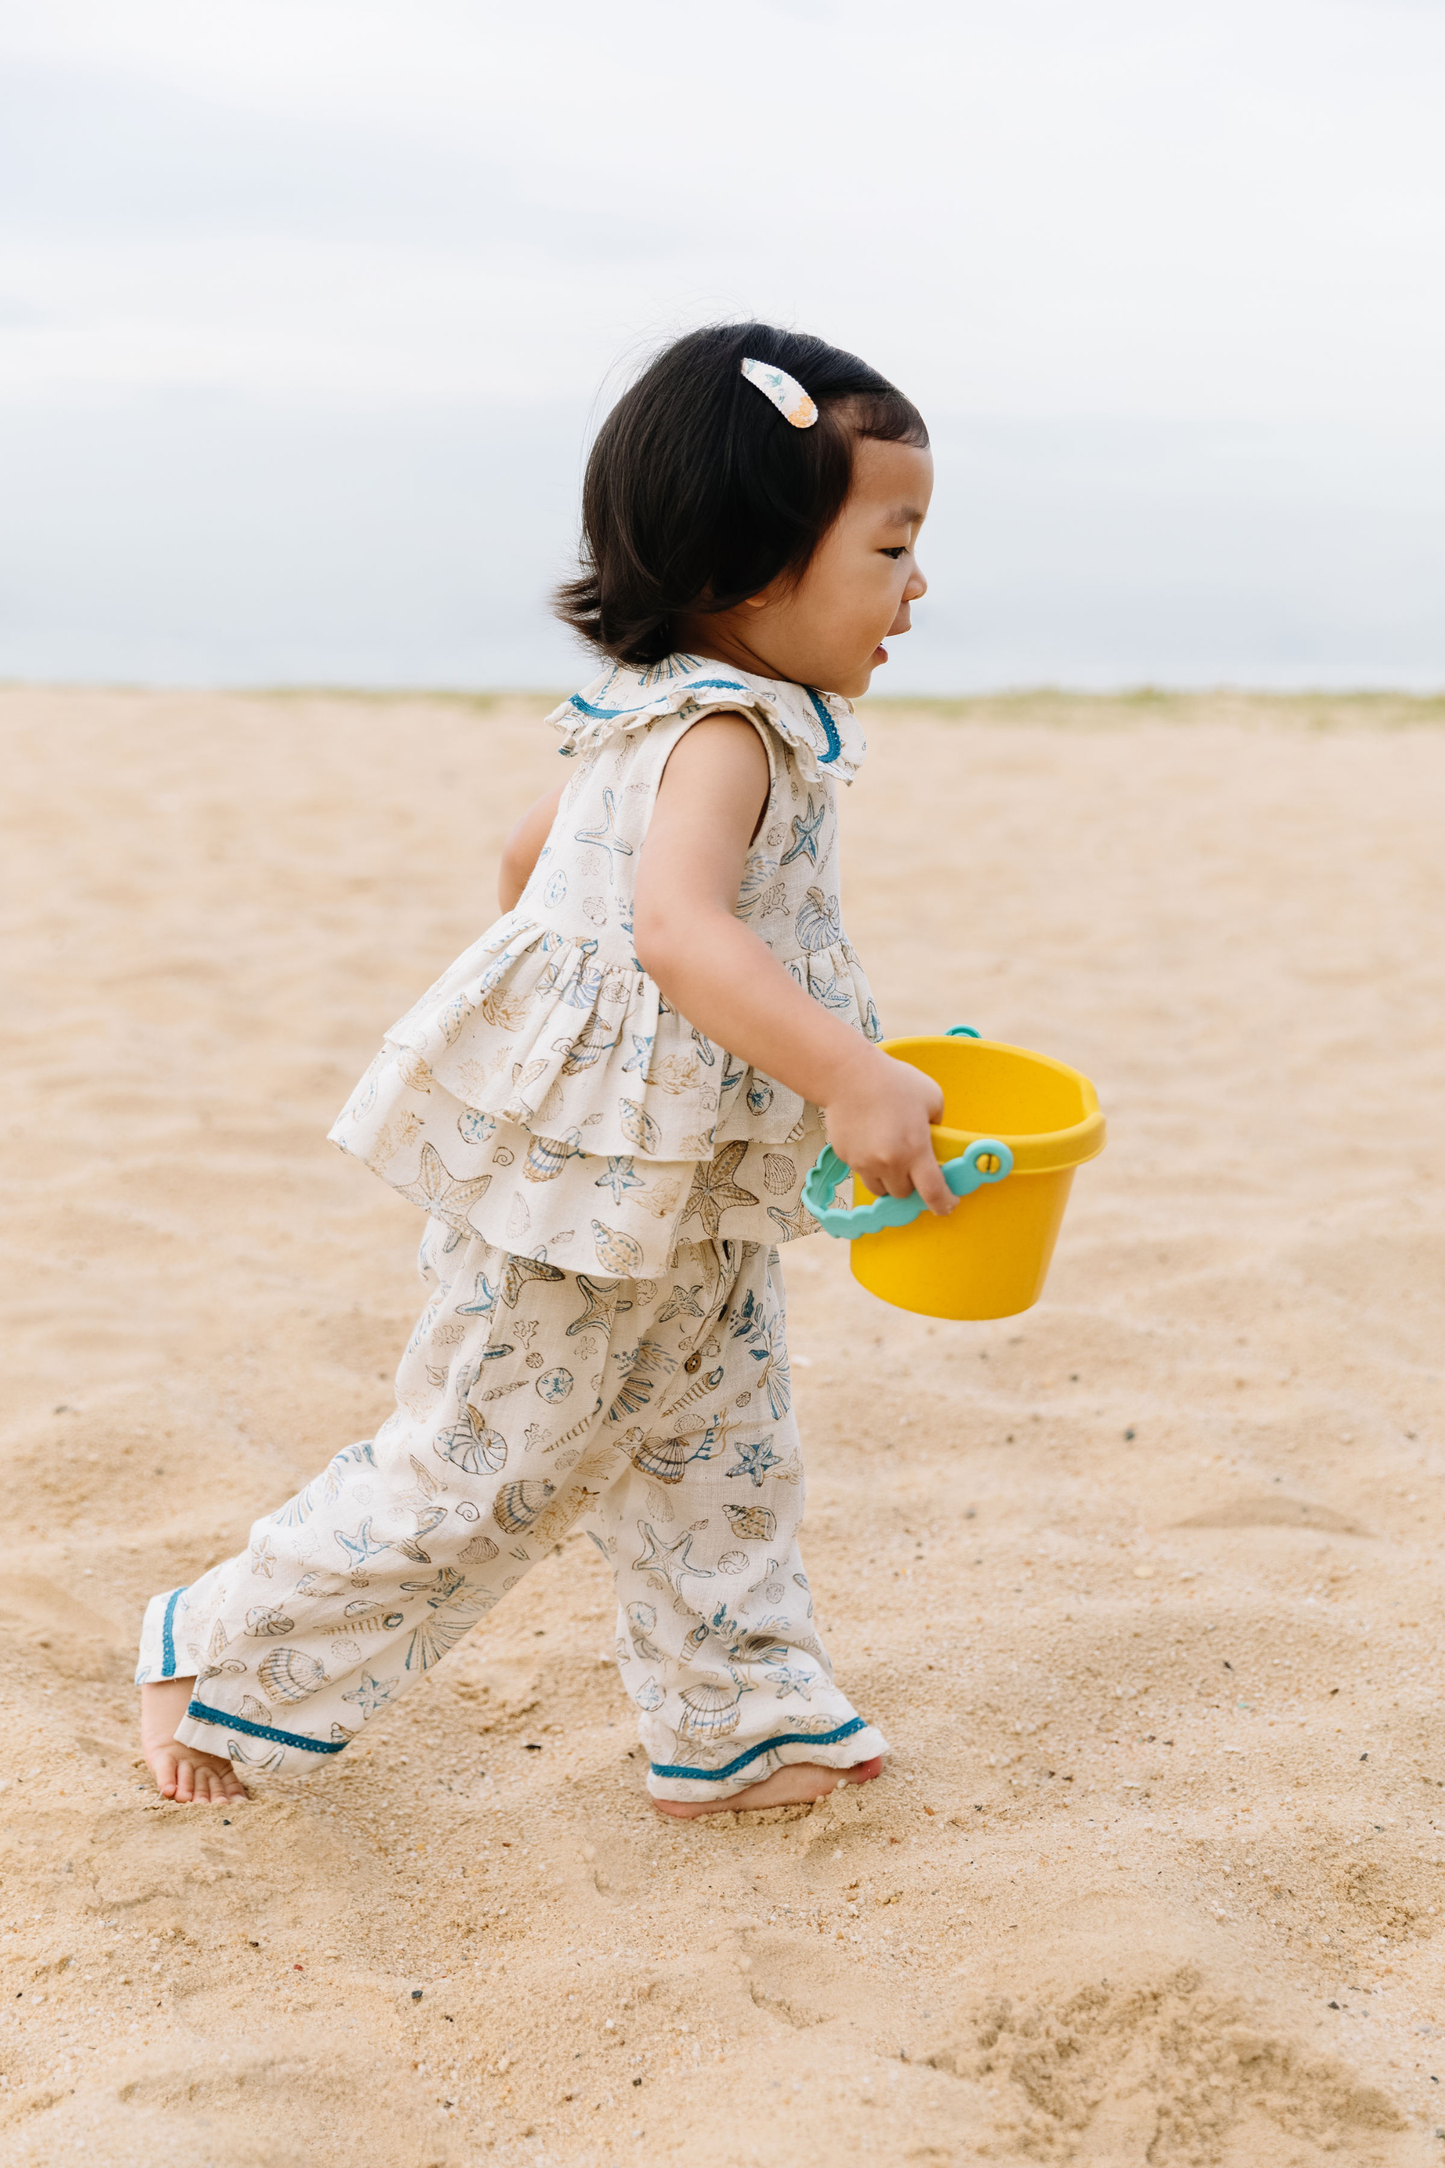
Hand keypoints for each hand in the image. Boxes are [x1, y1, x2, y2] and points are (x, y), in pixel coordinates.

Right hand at [823, 1045, 954, 1214]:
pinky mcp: (846, 1158)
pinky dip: (869, 1165)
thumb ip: (938, 1125)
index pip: (932, 1192)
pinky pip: (862, 1172)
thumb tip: (934, 1140)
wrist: (848, 1075)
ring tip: (890, 1158)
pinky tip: (871, 1141)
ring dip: (889, 1181)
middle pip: (903, 1194)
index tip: (947, 1204)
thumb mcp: (931, 1098)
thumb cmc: (892, 1081)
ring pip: (880, 1189)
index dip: (943, 1204)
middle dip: (911, 1185)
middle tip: (913, 1167)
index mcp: (915, 1150)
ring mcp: (864, 1163)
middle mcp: (889, 1163)